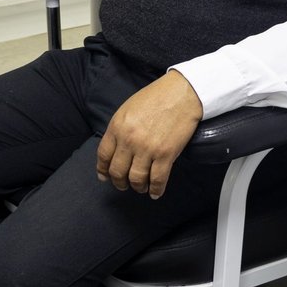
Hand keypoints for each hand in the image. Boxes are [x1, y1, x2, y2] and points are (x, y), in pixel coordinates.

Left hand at [95, 72, 203, 198]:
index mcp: (117, 127)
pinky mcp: (166, 154)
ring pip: (136, 179)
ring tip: (141, 187)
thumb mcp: (128, 109)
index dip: (103, 170)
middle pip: (117, 171)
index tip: (105, 176)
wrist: (182, 93)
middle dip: (119, 182)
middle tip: (123, 185)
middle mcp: (129, 140)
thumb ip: (119, 129)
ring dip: (137, 187)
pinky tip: (155, 192)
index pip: (103, 155)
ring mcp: (147, 148)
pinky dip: (156, 190)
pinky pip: (158, 179)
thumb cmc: (156, 97)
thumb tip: (114, 149)